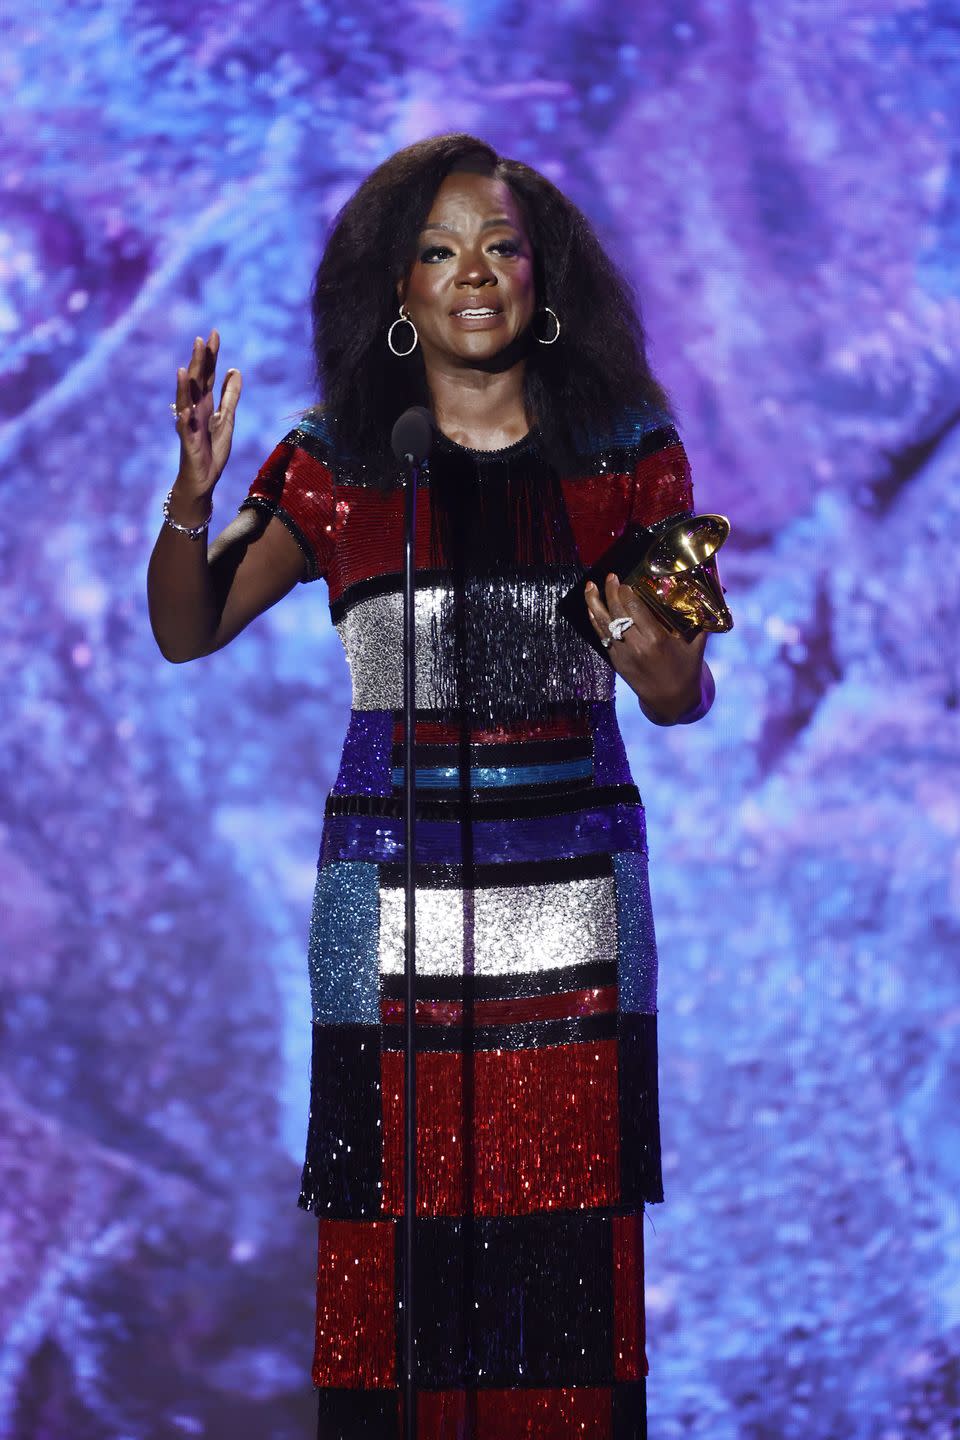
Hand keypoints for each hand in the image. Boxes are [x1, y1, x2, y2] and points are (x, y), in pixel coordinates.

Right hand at [171, 329, 241, 520]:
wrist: (203, 478)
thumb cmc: (212, 449)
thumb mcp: (227, 419)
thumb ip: (231, 396)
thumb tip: (236, 371)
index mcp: (206, 403)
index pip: (208, 374)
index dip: (211, 355)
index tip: (214, 333)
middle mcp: (195, 410)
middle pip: (196, 382)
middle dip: (198, 362)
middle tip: (200, 339)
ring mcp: (189, 424)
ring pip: (185, 402)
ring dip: (184, 386)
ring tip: (184, 369)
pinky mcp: (188, 442)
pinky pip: (184, 428)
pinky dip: (183, 418)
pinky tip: (184, 409)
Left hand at [584, 573, 708, 722]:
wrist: (672, 701)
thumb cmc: (687, 670)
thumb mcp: (696, 644)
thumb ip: (698, 619)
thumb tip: (702, 594)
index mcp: (657, 639)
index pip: (635, 609)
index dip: (626, 592)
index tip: (625, 580)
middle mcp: (637, 646)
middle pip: (617, 612)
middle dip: (610, 591)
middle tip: (610, 577)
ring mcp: (624, 655)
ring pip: (603, 625)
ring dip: (594, 603)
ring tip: (590, 586)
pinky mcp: (617, 662)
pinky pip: (602, 638)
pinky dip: (595, 622)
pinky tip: (592, 609)